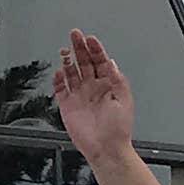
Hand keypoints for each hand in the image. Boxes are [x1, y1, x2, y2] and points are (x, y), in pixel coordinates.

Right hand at [52, 30, 134, 157]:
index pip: (100, 62)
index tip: (90, 39)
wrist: (106, 149)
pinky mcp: (68, 106)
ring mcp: (80, 96)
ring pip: (71, 73)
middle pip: (84, 63)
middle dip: (79, 48)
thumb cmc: (118, 129)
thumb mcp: (124, 99)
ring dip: (68, 61)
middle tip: (75, 35)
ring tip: (65, 50)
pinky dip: (58, 80)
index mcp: (108, 86)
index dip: (95, 49)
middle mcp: (93, 89)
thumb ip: (116, 79)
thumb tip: (111, 62)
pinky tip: (59, 71)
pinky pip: (60, 89)